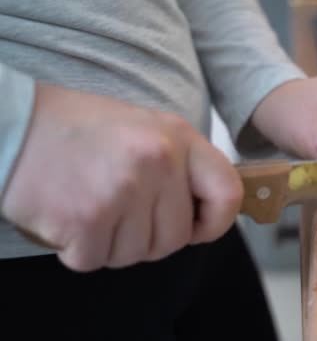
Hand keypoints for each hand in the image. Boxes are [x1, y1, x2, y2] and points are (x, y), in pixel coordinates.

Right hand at [0, 84, 242, 271]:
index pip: (228, 193)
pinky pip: (96, 260)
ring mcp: (123, 190)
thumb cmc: (78, 128)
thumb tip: (201, 213)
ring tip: (90, 206)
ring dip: (112, 243)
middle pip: (175, 238)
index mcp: (177, 137)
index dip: (216, 222)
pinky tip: (68, 217)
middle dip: (148, 238)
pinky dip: (80, 249)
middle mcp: (157, 161)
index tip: (197, 229)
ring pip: (136, 254)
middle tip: (118, 212)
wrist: (12, 123)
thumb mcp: (144, 128)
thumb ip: (178, 166)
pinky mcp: (87, 218)